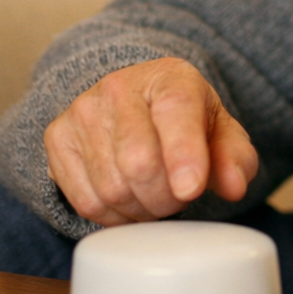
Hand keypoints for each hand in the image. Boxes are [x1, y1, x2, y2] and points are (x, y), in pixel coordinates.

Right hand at [44, 58, 257, 225]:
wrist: (134, 104)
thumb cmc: (185, 122)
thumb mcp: (220, 132)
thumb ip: (235, 158)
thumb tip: (235, 186)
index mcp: (170, 77)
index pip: (176, 111)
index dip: (183, 154)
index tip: (191, 189)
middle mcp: (119, 87)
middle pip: (140, 162)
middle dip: (167, 196)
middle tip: (180, 195)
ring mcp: (83, 111)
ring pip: (112, 188)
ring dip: (142, 209)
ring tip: (155, 193)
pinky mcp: (57, 138)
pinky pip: (87, 202)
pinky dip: (115, 216)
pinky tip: (130, 199)